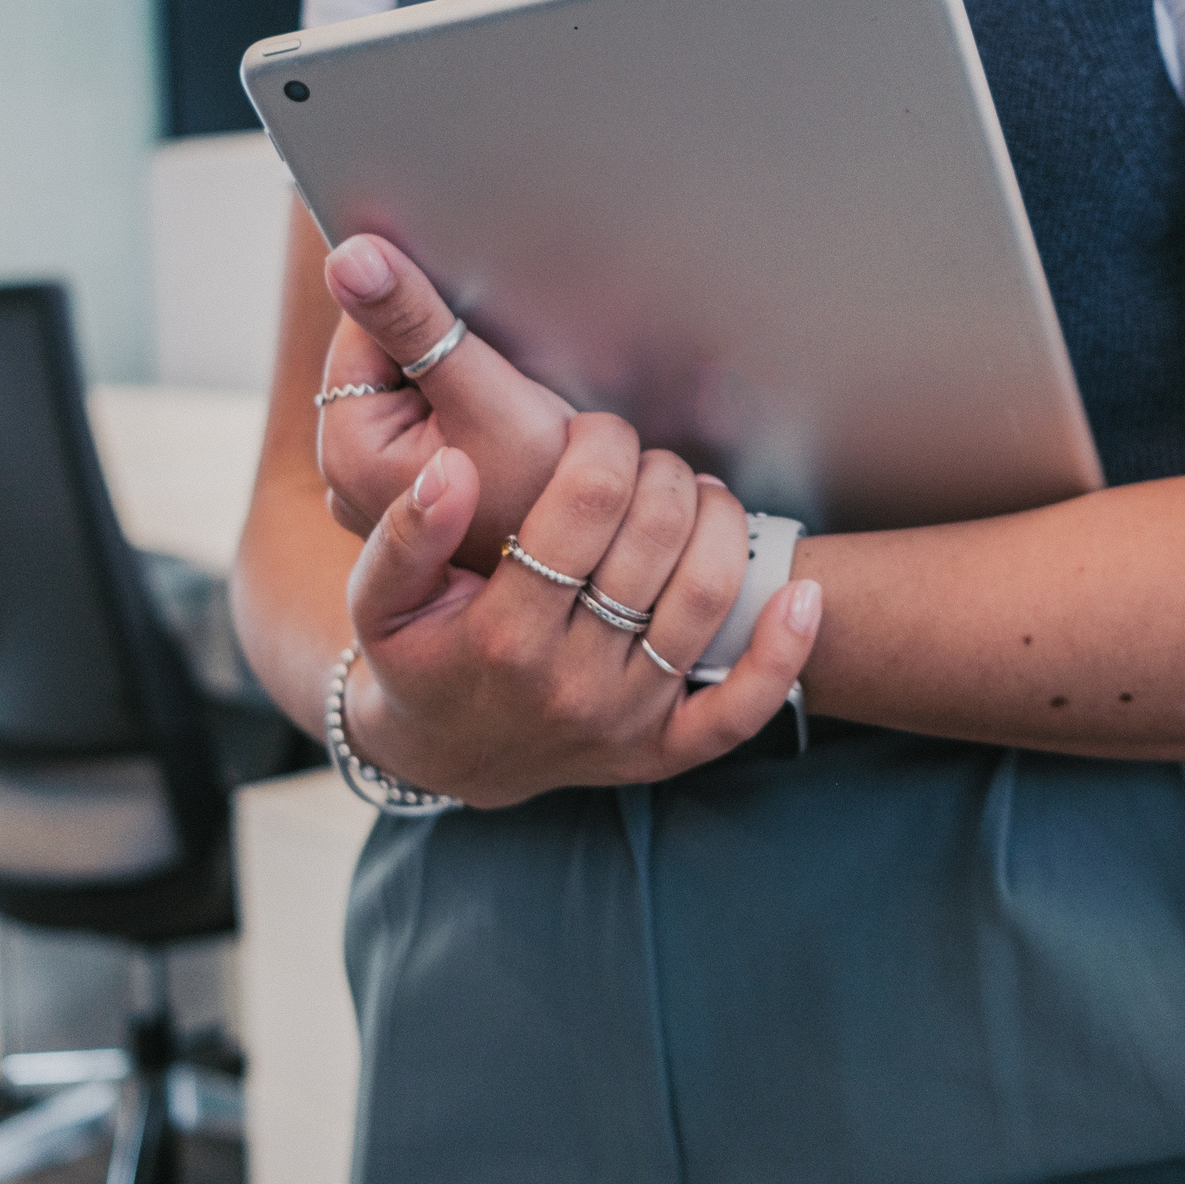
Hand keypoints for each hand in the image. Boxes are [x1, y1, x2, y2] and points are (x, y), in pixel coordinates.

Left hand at [317, 234, 571, 571]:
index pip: (366, 328)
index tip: (481, 316)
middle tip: (507, 369)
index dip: (425, 307)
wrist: (599, 580)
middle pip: (390, 360)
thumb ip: (416, 323)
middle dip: (445, 347)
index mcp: (348, 449)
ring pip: (418, 390)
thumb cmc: (549, 499)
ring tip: (513, 404)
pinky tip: (511, 431)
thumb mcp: (491, 399)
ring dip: (462, 377)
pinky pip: (436, 425)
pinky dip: (470, 412)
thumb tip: (346, 257)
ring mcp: (386, 489)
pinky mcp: (421, 495)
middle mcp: (350, 476)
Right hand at [342, 413, 822, 808]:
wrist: (440, 755)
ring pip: (705, 604)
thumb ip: (406, 532)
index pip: (583, 505)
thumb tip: (455, 469)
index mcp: (503, 635)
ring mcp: (624, 722)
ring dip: (718, 525)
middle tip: (645, 458)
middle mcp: (572, 684)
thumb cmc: (415, 653)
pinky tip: (804, 595)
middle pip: (655, 541)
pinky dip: (784, 654)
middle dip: (660, 473)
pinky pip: (740, 711)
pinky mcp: (661, 751)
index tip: (595, 428)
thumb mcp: (380, 595)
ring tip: (696, 492)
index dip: (602, 443)